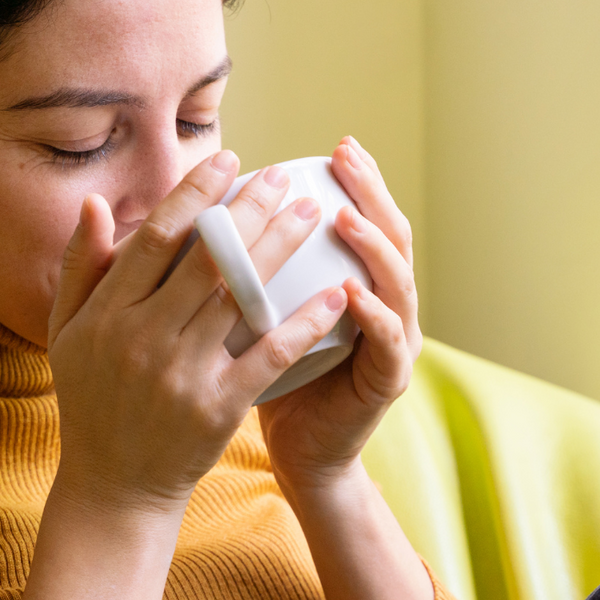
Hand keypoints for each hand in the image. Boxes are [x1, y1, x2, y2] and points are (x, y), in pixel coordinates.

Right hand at [44, 150, 350, 514]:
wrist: (115, 486)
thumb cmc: (92, 401)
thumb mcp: (67, 333)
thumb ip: (80, 267)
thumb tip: (98, 204)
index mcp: (107, 314)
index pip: (157, 239)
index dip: (195, 194)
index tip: (228, 160)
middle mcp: (143, 339)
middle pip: (207, 259)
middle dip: (251, 210)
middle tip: (285, 176)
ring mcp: (183, 374)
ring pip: (241, 298)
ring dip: (281, 250)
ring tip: (313, 214)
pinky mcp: (219, 408)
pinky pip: (269, 355)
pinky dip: (304, 323)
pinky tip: (335, 294)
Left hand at [256, 137, 422, 494]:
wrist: (297, 453)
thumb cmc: (269, 378)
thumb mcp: (254, 313)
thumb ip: (243, 267)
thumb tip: (201, 211)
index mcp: (358, 281)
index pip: (365, 218)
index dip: (358, 181)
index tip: (336, 146)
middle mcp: (385, 304)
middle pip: (391, 236)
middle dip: (372, 193)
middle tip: (348, 158)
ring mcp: (393, 342)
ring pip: (397, 281)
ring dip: (373, 246)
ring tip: (345, 217)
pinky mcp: (388, 380)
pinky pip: (388, 341)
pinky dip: (373, 314)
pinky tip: (351, 291)